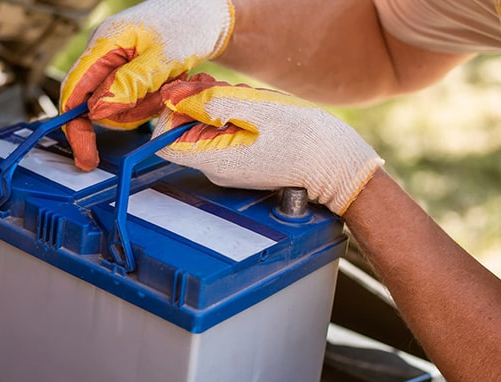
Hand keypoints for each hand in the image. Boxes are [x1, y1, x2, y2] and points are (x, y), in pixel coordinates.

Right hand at [59, 0, 234, 170]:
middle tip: (158, 99)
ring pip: (116, 110)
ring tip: (167, 85)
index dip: (75, 126)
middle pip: (94, 105)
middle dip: (127, 112)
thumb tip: (97, 110)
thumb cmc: (186, 25)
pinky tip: (165, 86)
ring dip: (143, 107)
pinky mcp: (128, 78)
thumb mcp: (163, 57)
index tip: (86, 155)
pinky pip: (130, 105)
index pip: (73, 90)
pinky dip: (150, 103)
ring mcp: (114, 68)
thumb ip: (130, 83)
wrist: (206, 17)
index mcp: (103, 43)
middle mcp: (103, 57)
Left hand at [152, 74, 383, 214]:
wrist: (336, 163)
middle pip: (184, 132)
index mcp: (215, 159)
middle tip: (230, 93)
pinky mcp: (241, 163)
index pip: (164, 140)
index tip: (193, 95)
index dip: (171, 113)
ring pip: (205, 131)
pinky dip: (233, 119)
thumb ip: (213, 104)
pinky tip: (257, 114)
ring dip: (220, 109)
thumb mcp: (256, 109)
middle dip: (200, 106)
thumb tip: (177, 98)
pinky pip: (223, 136)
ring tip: (250, 104)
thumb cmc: (304, 137)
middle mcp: (215, 169)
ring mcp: (228, 168)